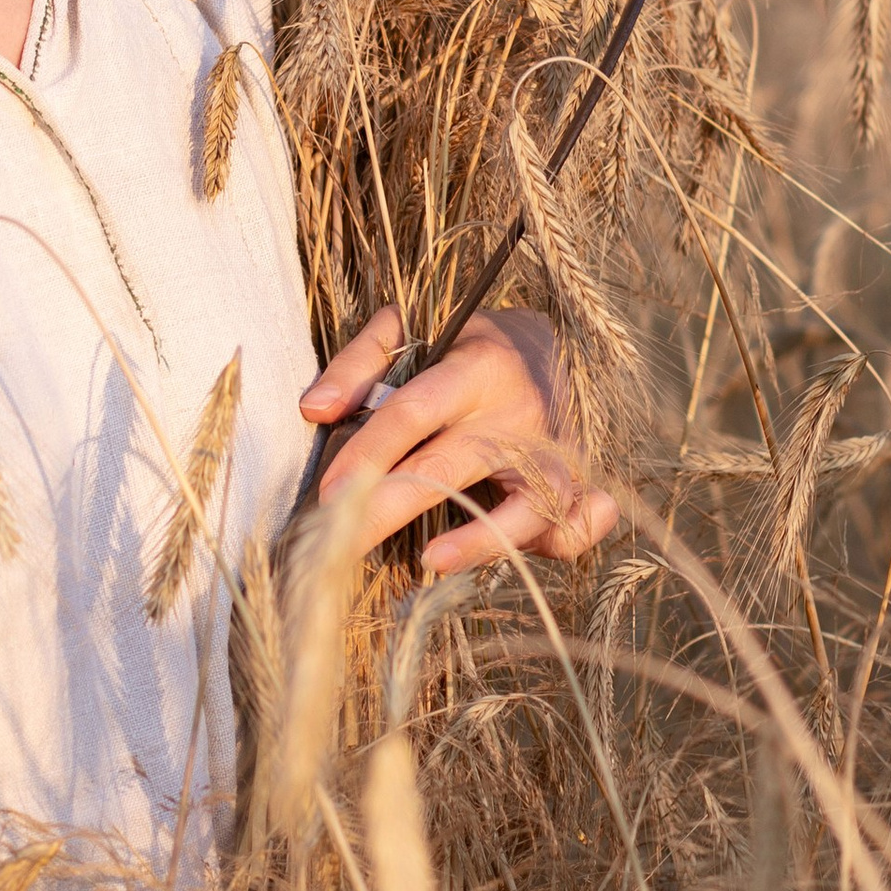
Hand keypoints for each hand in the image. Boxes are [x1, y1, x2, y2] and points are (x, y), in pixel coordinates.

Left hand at [300, 304, 616, 573]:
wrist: (545, 345)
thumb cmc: (462, 343)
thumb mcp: (411, 328)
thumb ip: (359, 363)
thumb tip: (313, 409)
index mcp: (477, 366)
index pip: (413, 412)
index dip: (367, 453)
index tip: (328, 493)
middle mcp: (520, 410)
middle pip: (449, 467)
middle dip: (389, 509)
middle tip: (341, 544)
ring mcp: (555, 451)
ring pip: (524, 505)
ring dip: (480, 539)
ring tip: (430, 563)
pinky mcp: (576, 483)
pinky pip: (577, 524)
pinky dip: (561, 542)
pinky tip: (520, 556)